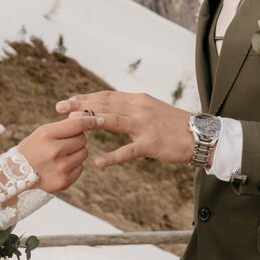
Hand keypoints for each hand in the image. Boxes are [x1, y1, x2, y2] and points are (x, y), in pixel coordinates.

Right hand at [17, 115, 99, 192]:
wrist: (15, 176)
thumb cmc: (32, 149)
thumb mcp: (42, 132)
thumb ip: (65, 126)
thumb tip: (89, 118)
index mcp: (46, 135)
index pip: (77, 124)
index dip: (90, 120)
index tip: (99, 119)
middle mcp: (54, 151)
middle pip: (82, 138)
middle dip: (77, 138)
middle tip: (64, 142)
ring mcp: (60, 168)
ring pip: (84, 153)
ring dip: (77, 152)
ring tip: (61, 155)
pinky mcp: (64, 181)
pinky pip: (80, 168)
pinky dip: (74, 165)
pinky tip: (59, 166)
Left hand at [55, 91, 193, 167]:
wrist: (200, 134)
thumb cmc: (174, 124)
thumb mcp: (151, 110)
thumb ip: (132, 109)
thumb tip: (111, 109)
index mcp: (138, 100)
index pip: (107, 96)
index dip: (86, 97)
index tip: (68, 100)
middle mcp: (139, 108)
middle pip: (105, 104)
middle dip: (81, 105)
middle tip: (60, 107)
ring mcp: (145, 126)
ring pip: (113, 121)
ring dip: (91, 121)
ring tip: (71, 125)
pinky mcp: (151, 144)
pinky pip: (128, 150)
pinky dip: (113, 156)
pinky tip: (98, 162)